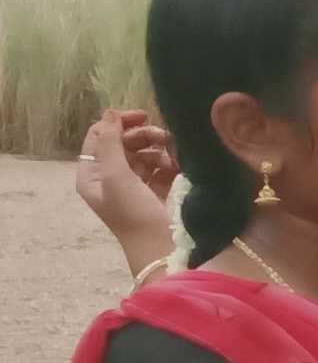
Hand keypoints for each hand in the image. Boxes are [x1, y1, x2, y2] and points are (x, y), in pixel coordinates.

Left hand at [77, 110, 178, 270]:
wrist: (160, 248)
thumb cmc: (134, 214)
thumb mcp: (117, 176)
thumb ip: (111, 143)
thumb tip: (110, 114)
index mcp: (92, 174)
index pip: (100, 136)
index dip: (119, 123)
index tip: (144, 116)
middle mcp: (108, 178)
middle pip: (124, 143)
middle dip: (144, 137)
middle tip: (166, 136)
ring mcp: (131, 186)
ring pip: (144, 155)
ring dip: (160, 151)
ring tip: (175, 159)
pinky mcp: (152, 193)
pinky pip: (159, 169)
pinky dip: (169, 165)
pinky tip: (179, 168)